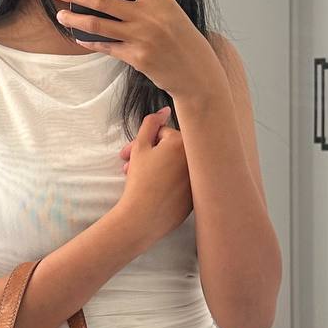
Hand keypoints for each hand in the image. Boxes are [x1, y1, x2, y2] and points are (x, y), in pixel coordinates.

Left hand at [50, 0, 218, 100]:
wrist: (196, 71)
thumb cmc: (180, 36)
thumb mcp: (168, 10)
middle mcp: (149, 15)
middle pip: (102, 0)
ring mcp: (141, 37)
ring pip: (97, 25)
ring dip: (74, 19)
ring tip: (61, 16)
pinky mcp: (136, 57)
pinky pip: (105, 46)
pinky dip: (90, 42)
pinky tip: (80, 37)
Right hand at [116, 106, 192, 246]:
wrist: (143, 217)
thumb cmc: (140, 181)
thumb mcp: (140, 148)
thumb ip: (151, 123)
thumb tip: (165, 109)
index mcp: (184, 142)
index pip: (163, 134)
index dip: (143, 144)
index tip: (129, 156)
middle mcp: (196, 158)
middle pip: (171, 149)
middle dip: (150, 156)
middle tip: (131, 167)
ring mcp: (199, 178)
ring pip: (176, 165)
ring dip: (158, 168)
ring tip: (138, 180)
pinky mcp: (197, 195)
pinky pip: (182, 182)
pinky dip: (170, 182)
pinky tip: (154, 190)